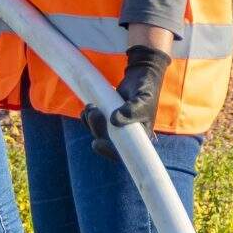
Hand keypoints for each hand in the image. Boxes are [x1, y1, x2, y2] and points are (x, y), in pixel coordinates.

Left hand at [84, 42, 171, 158]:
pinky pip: (92, 124)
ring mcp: (115, 128)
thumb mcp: (142, 100)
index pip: (123, 153)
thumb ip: (131, 110)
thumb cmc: (145, 91)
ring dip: (89, 122)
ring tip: (91, 107)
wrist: (139, 78)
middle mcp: (126, 136)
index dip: (108, 152)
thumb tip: (114, 121)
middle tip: (94, 113)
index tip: (96, 143)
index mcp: (139, 138)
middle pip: (106, 142)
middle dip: (95, 130)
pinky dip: (86, 117)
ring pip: (97, 132)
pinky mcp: (106, 118)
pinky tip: (87, 108)